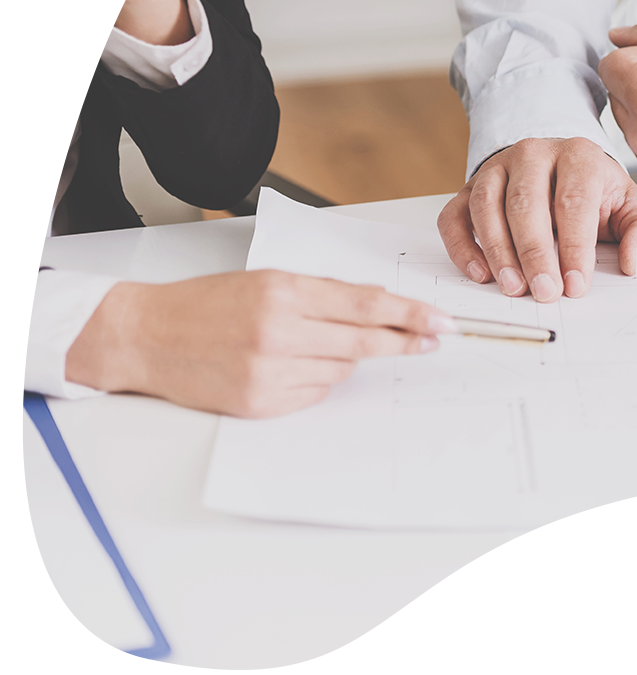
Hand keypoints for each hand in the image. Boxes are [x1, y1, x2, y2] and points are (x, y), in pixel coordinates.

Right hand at [65, 271, 455, 417]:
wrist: (146, 336)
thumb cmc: (207, 303)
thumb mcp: (267, 281)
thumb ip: (325, 293)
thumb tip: (380, 302)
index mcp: (284, 292)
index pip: (366, 305)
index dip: (411, 314)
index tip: (441, 322)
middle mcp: (279, 332)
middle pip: (365, 341)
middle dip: (404, 341)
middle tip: (431, 340)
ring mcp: (270, 372)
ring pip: (342, 370)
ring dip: (342, 358)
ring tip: (304, 344)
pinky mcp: (261, 404)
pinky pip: (315, 393)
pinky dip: (314, 379)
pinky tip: (286, 366)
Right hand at [437, 138, 636, 301]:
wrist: (563, 171)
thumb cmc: (597, 197)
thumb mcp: (632, 210)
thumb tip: (632, 261)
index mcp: (579, 156)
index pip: (573, 200)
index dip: (575, 246)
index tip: (576, 284)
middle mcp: (534, 154)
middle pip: (526, 202)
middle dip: (534, 252)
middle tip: (544, 292)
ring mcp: (497, 169)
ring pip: (486, 205)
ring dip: (497, 250)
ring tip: (513, 287)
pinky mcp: (469, 188)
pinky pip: (454, 216)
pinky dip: (462, 246)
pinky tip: (480, 273)